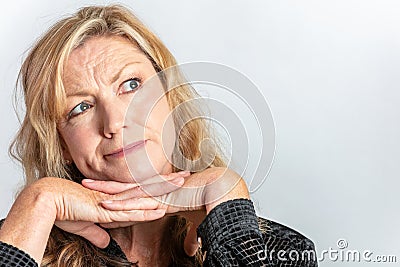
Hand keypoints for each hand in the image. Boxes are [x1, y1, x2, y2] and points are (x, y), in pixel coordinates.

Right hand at [32, 172, 186, 247]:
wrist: (47, 201)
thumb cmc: (64, 210)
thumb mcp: (86, 226)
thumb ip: (98, 232)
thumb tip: (106, 241)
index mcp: (115, 197)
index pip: (142, 191)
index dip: (158, 186)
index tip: (172, 181)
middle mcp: (117, 196)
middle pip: (148, 188)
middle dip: (168, 182)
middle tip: (186, 174)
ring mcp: (113, 202)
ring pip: (143, 195)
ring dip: (162, 191)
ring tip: (181, 184)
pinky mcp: (106, 210)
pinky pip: (130, 211)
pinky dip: (146, 211)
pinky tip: (160, 210)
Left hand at [82, 167, 249, 254]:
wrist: (221, 190)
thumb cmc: (211, 202)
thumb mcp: (197, 224)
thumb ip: (190, 236)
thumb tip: (190, 249)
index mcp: (161, 195)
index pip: (135, 194)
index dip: (119, 194)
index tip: (104, 194)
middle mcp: (156, 191)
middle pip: (124, 187)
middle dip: (104, 186)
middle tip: (85, 183)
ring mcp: (157, 192)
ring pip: (125, 190)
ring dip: (104, 190)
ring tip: (85, 186)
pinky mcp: (162, 197)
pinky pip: (137, 199)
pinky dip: (120, 201)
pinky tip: (105, 202)